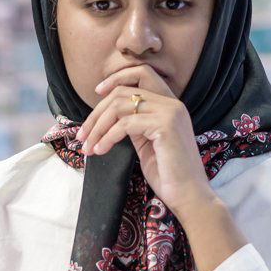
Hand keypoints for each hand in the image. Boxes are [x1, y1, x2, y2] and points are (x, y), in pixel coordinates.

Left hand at [77, 65, 214, 214]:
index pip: (141, 74)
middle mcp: (172, 104)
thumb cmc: (168, 174)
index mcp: (170, 105)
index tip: (96, 93)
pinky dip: (107, 137)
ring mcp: (170, 112)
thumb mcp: (147, 143)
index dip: (116, 79)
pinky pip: (125, 124)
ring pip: (120, 106)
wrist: (189, 196)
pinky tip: (101, 150)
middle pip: (124, 91)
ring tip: (88, 146)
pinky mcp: (166, 126)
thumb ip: (134, 125)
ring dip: (98, 127)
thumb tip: (108, 117)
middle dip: (97, 112)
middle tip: (82, 134)